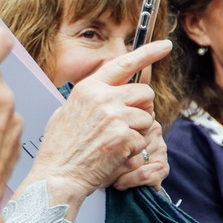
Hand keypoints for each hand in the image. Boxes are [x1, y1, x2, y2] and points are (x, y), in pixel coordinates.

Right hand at [26, 40, 170, 200]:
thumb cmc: (61, 149)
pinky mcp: (124, 137)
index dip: (147, 53)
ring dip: (139, 132)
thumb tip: (107, 89)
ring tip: (115, 143)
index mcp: (88, 88)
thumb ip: (91, 98)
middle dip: (142, 109)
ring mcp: (114, 116)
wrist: (57, 176)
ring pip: (148, 118)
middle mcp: (102, 97)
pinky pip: (144, 139)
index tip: (165, 46)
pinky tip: (115, 155)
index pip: (122, 63)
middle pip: (145, 94)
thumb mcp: (68, 111)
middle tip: (127, 125)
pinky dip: (135, 150)